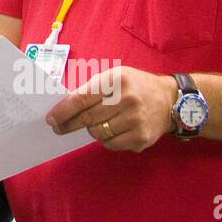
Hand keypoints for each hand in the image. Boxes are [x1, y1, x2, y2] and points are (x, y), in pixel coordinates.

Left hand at [46, 67, 177, 151]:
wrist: (170, 99)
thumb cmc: (135, 86)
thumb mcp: (115, 77)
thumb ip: (92, 89)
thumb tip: (64, 108)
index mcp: (116, 80)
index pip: (81, 99)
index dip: (62, 111)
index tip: (51, 119)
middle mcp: (127, 99)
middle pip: (87, 118)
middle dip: (69, 124)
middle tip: (59, 128)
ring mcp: (135, 120)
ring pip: (97, 133)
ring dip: (92, 130)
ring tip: (97, 123)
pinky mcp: (141, 137)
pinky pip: (111, 144)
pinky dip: (106, 140)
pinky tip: (113, 131)